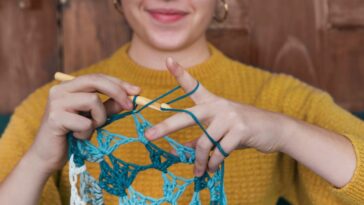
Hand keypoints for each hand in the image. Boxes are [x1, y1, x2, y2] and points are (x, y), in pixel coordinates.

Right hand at [29, 74, 140, 172]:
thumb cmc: (73, 135)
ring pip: (93, 100)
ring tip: (89, 129)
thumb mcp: (95, 118)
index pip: (98, 78)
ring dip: (99, 119)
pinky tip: (76, 137)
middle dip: (117, 92)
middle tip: (131, 106)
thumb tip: (131, 97)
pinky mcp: (54, 118)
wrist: (48, 157)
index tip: (137, 91)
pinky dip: (87, 133)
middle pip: (95, 80)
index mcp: (69, 87)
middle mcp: (60, 90)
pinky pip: (85, 122)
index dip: (119, 83)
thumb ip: (109, 107)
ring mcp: (56, 103)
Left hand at [145, 58, 287, 176]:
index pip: (194, 86)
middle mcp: (219, 106)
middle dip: (166, 127)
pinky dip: (214, 163)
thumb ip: (204, 135)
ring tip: (199, 171)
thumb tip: (186, 147)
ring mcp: (230, 116)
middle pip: (188, 116)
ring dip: (200, 160)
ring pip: (204, 142)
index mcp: (213, 102)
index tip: (167, 61)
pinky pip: (220, 151)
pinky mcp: (240, 130)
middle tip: (148, 136)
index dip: (180, 74)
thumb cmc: (243, 129)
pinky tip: (213, 169)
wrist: (274, 129)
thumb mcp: (222, 129)